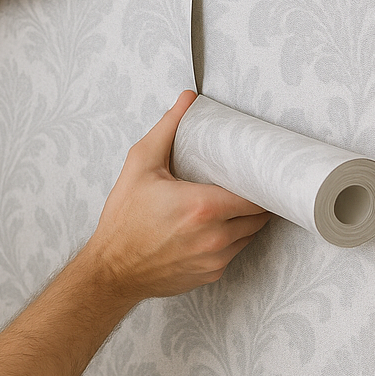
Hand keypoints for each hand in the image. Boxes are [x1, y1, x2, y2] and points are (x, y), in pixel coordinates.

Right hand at [84, 91, 270, 303]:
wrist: (111, 269)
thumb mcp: (139, 166)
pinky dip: (228, 239)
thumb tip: (187, 101)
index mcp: (204, 206)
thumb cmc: (123, 220)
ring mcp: (216, 258)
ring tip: (229, 204)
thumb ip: (167, 129)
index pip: (257, 193)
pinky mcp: (212, 273)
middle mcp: (215, 236)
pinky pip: (233, 252)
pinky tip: (210, 229)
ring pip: (249, 234)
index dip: (263, 180)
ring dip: (244, 219)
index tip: (260, 170)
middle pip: (259, 214)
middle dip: (255, 198)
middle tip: (245, 183)